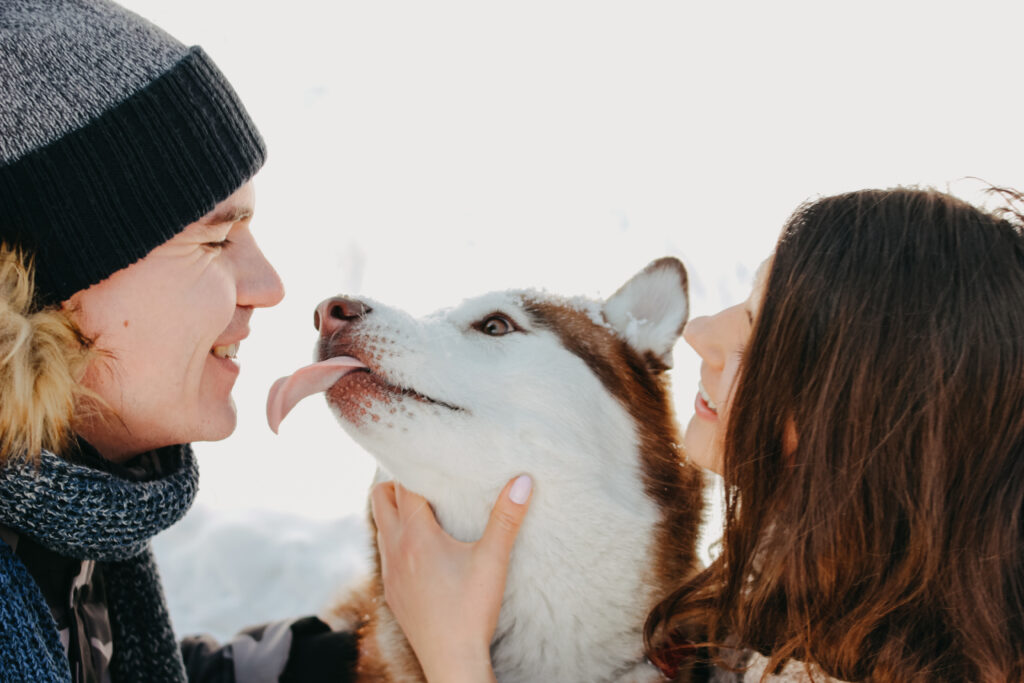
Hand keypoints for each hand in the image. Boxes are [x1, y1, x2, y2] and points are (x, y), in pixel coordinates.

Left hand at [370, 475, 532, 682]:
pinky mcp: (392, 592)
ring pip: (380, 527)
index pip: (404, 485)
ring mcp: (390, 572)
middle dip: (397, 484)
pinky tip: (422, 550)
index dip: (414, 467)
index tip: (430, 457)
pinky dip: (397, 540)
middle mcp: (395, 549)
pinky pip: (386, 554)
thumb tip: (522, 480)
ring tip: (424, 509)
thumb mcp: (493, 559)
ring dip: (395, 513)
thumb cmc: (471, 609)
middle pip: (379, 500)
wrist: (451, 660)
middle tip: (425, 480)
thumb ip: (506, 517)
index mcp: (416, 535)